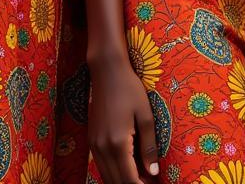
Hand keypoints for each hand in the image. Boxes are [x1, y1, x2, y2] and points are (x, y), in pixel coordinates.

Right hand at [89, 58, 159, 183]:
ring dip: (122, 180)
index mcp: (117, 144)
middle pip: (116, 181)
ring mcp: (94, 146)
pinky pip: (102, 165)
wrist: (107, 72)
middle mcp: (102, 149)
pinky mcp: (91, 141)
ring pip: (106, 176)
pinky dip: (114, 172)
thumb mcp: (146, 116)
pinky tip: (128, 168)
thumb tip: (153, 172)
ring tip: (142, 178)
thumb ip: (148, 146)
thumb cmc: (130, 90)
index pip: (128, 179)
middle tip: (150, 183)